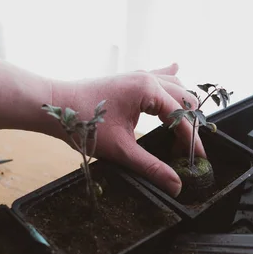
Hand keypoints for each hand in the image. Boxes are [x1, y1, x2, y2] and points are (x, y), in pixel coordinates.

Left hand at [47, 63, 205, 197]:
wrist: (53, 104)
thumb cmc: (83, 123)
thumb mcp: (120, 150)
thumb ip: (150, 167)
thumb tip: (175, 185)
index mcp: (148, 90)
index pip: (182, 118)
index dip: (192, 141)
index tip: (198, 161)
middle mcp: (147, 78)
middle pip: (185, 99)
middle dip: (191, 125)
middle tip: (189, 151)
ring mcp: (138, 76)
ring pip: (175, 86)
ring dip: (184, 106)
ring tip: (188, 128)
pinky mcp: (128, 79)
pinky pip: (158, 76)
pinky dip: (170, 80)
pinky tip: (177, 69)